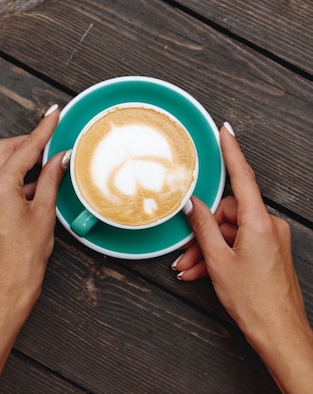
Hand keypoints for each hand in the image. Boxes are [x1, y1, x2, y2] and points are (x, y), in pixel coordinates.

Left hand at [0, 104, 67, 310]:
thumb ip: (50, 180)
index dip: (42, 130)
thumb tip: (59, 158)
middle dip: (27, 141)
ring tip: (44, 160)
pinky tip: (33, 183)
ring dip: (18, 157)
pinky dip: (12, 174)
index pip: (24, 148)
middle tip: (50, 138)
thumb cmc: (24, 259)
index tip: (53, 114)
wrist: (5, 289)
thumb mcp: (43, 214)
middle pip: (3, 149)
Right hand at [173, 123, 312, 392]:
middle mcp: (269, 226)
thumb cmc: (253, 300)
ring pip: (229, 232)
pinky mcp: (269, 251)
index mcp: (259, 223)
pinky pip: (238, 244)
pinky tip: (201, 272)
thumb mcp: (219, 261)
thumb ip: (203, 227)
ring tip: (190, 268)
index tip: (225, 131)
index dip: (232, 151)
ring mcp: (270, 239)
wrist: (279, 332)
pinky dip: (219, 256)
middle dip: (202, 232)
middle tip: (185, 252)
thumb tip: (192, 203)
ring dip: (207, 249)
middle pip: (227, 214)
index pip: (242, 178)